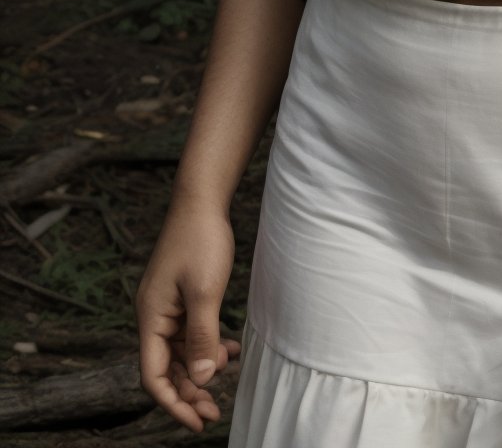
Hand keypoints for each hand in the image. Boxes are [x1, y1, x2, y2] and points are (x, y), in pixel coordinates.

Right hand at [135, 195, 241, 433]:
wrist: (202, 199)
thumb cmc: (200, 240)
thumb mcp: (205, 291)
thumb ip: (203, 337)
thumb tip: (202, 380)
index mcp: (151, 318)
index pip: (153, 376)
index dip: (173, 403)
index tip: (198, 421)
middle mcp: (154, 316)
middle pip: (167, 368)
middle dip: (190, 392)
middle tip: (215, 412)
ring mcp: (167, 306)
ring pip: (181, 352)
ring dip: (201, 369)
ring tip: (228, 376)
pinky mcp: (182, 297)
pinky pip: (191, 332)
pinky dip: (208, 345)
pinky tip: (231, 350)